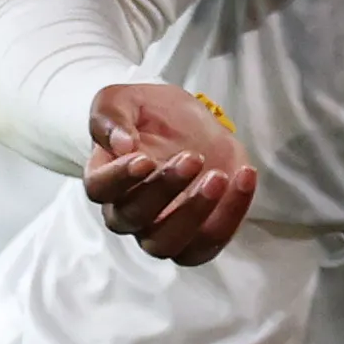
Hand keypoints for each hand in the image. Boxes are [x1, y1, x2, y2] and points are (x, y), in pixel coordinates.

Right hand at [87, 80, 256, 264]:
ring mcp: (161, 231)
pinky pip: (210, 243)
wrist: (194, 125)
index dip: (119, 179)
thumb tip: (120, 145)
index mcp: (105, 178)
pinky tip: (244, 177)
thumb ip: (112, 116)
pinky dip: (231, 214)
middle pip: (133, 218)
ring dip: (194, 213)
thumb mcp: (127, 99)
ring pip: (166, 245)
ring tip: (219, 176)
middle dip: (164, 188)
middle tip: (193, 157)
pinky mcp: (198, 238)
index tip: (145, 158)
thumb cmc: (154, 115)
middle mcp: (127, 212)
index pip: (99, 189)